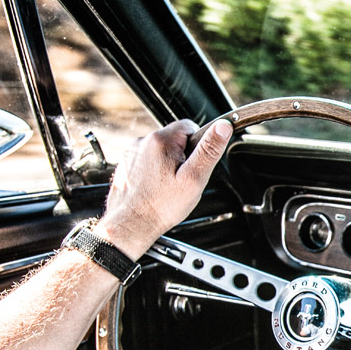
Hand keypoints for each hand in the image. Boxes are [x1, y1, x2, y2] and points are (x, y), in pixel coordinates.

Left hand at [95, 119, 230, 258]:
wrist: (131, 224)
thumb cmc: (161, 205)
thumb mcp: (194, 178)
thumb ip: (209, 150)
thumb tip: (223, 127)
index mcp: (162, 140)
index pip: (190, 126)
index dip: (198, 146)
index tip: (194, 164)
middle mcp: (144, 142)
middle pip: (176, 139)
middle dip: (184, 157)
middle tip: (182, 179)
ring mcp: (133, 152)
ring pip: (162, 150)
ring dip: (169, 164)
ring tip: (168, 186)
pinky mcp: (127, 163)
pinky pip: (149, 160)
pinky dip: (155, 171)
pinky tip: (156, 187)